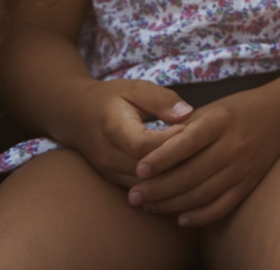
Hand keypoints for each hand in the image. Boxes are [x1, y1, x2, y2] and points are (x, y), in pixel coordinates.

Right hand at [59, 79, 193, 187]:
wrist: (76, 116)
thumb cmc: (111, 98)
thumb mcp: (135, 88)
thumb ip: (161, 99)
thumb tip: (188, 113)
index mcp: (113, 128)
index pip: (143, 145)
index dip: (169, 142)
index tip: (192, 131)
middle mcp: (109, 156)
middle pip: (147, 171)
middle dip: (177, 164)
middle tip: (204, 153)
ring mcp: (110, 173)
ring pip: (146, 187)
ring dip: (172, 180)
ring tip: (197, 166)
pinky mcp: (114, 182)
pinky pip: (142, 192)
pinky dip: (164, 188)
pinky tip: (184, 178)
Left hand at [127, 88, 279, 226]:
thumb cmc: (236, 111)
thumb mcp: (211, 109)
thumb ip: (183, 129)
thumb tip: (147, 151)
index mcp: (220, 121)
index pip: (186, 143)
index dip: (161, 158)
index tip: (138, 170)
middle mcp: (233, 145)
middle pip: (190, 174)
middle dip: (157, 189)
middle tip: (133, 196)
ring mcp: (243, 167)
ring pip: (202, 194)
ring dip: (172, 204)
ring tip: (149, 206)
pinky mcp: (249, 183)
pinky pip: (222, 206)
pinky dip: (199, 216)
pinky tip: (180, 219)